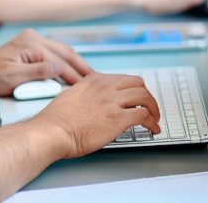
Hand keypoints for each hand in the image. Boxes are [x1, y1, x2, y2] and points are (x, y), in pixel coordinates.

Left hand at [0, 29, 92, 99]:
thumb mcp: (13, 78)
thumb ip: (38, 73)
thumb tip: (60, 70)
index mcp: (30, 43)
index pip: (59, 61)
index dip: (74, 76)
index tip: (88, 88)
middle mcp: (32, 38)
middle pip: (65, 53)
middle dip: (81, 67)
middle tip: (98, 82)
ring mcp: (31, 42)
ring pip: (61, 53)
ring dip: (75, 65)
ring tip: (89, 79)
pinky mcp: (30, 49)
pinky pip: (53, 56)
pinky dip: (65, 64)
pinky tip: (73, 74)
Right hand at [33, 72, 160, 158]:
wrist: (53, 130)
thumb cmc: (56, 120)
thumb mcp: (70, 96)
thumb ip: (85, 95)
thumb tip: (92, 103)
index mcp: (93, 80)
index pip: (121, 78)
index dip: (130, 90)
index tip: (133, 98)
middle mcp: (105, 87)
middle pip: (137, 83)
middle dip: (146, 96)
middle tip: (148, 106)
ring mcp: (112, 101)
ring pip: (145, 96)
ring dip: (153, 108)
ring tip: (154, 118)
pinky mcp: (118, 118)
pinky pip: (144, 115)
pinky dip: (152, 122)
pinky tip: (152, 129)